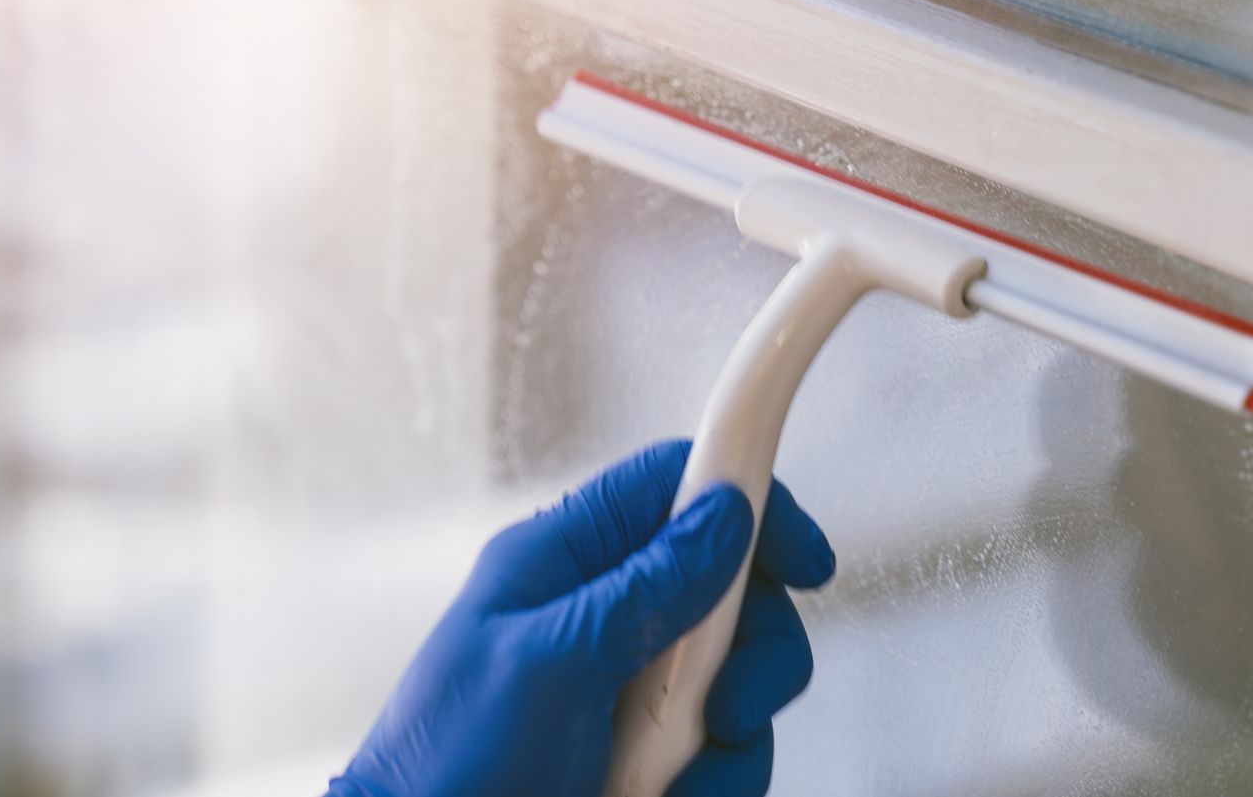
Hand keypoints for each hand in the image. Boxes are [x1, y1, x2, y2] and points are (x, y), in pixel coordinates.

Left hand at [328, 439, 835, 796]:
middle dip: (754, 652)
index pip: (679, 485)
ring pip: (743, 683)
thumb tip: (727, 511)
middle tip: (725, 704)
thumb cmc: (446, 766)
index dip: (753, 501)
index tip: (807, 559)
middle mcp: (609, 616)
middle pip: (737, 591)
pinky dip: (715, 784)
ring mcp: (631, 690)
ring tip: (669, 779)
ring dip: (730, 739)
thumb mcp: (546, 663)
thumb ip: (643, 586)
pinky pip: (728, 755)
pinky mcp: (649, 755)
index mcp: (567, 562)